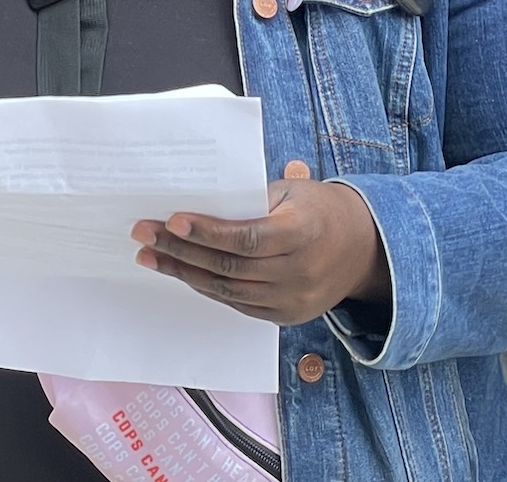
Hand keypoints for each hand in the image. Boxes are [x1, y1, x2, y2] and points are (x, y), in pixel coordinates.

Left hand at [132, 172, 389, 325]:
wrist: (364, 249)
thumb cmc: (318, 209)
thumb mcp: (291, 191)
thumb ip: (249, 200)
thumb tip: (194, 202)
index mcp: (303, 232)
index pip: (247, 237)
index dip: (207, 232)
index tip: (171, 220)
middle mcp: (300, 272)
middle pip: (229, 265)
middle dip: (179, 249)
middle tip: (142, 233)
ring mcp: (294, 300)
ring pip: (226, 289)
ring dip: (182, 272)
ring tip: (149, 255)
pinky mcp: (286, 316)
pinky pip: (236, 304)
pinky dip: (205, 287)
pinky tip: (180, 271)